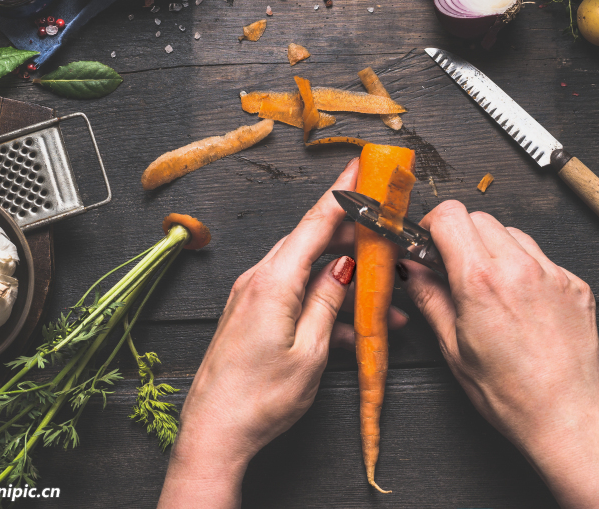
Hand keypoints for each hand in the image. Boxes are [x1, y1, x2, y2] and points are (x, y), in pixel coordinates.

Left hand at [158, 159, 405, 508]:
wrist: (213, 434)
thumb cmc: (259, 400)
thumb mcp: (309, 352)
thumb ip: (329, 303)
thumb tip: (345, 267)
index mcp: (273, 282)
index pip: (314, 223)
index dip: (343, 192)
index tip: (362, 165)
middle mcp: (258, 281)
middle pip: (311, 241)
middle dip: (351, 234)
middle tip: (384, 231)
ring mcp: (252, 297)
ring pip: (306, 270)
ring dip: (343, 279)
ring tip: (384, 298)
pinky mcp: (250, 315)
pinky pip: (293, 294)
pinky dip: (323, 302)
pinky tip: (351, 327)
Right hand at [402, 201, 598, 508]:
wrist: (565, 416)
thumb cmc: (509, 394)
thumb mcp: (453, 348)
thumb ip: (430, 298)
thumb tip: (411, 269)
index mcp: (481, 281)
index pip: (450, 215)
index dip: (433, 224)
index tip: (429, 243)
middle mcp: (519, 268)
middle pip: (480, 218)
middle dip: (461, 235)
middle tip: (454, 268)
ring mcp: (552, 273)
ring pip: (512, 233)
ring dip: (494, 248)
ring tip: (490, 287)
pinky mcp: (575, 283)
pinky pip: (542, 257)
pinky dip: (525, 268)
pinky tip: (520, 302)